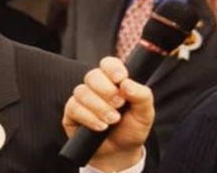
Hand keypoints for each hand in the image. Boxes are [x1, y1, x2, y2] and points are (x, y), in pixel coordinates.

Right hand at [62, 56, 153, 170]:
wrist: (120, 153)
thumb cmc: (131, 129)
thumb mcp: (145, 113)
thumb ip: (142, 96)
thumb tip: (127, 84)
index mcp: (114, 81)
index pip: (108, 63)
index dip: (112, 68)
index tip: (121, 78)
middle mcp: (96, 87)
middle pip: (92, 75)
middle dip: (106, 90)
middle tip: (119, 104)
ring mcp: (82, 99)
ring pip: (82, 91)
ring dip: (99, 107)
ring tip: (112, 120)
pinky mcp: (71, 113)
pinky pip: (74, 108)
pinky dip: (89, 117)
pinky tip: (100, 127)